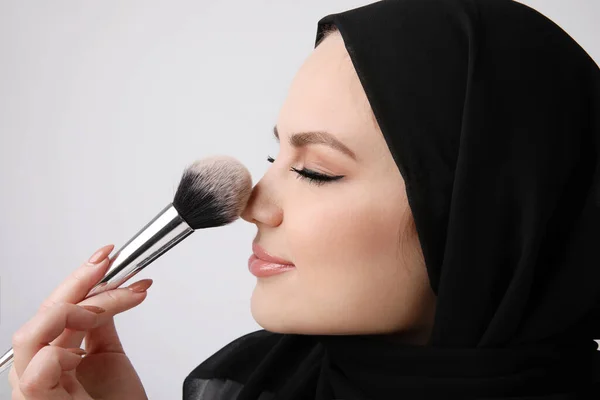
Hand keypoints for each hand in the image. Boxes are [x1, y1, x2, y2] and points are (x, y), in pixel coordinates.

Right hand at [8, 244, 151, 399]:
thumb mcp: (110, 356)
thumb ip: (101, 324)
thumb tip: (108, 289)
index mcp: (55, 354)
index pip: (58, 306)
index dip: (81, 278)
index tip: (109, 257)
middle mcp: (40, 367)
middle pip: (45, 313)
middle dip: (78, 282)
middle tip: (109, 265)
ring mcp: (35, 387)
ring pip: (31, 335)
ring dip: (71, 312)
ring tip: (104, 309)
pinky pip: (34, 374)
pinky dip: (57, 355)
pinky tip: (80, 351)